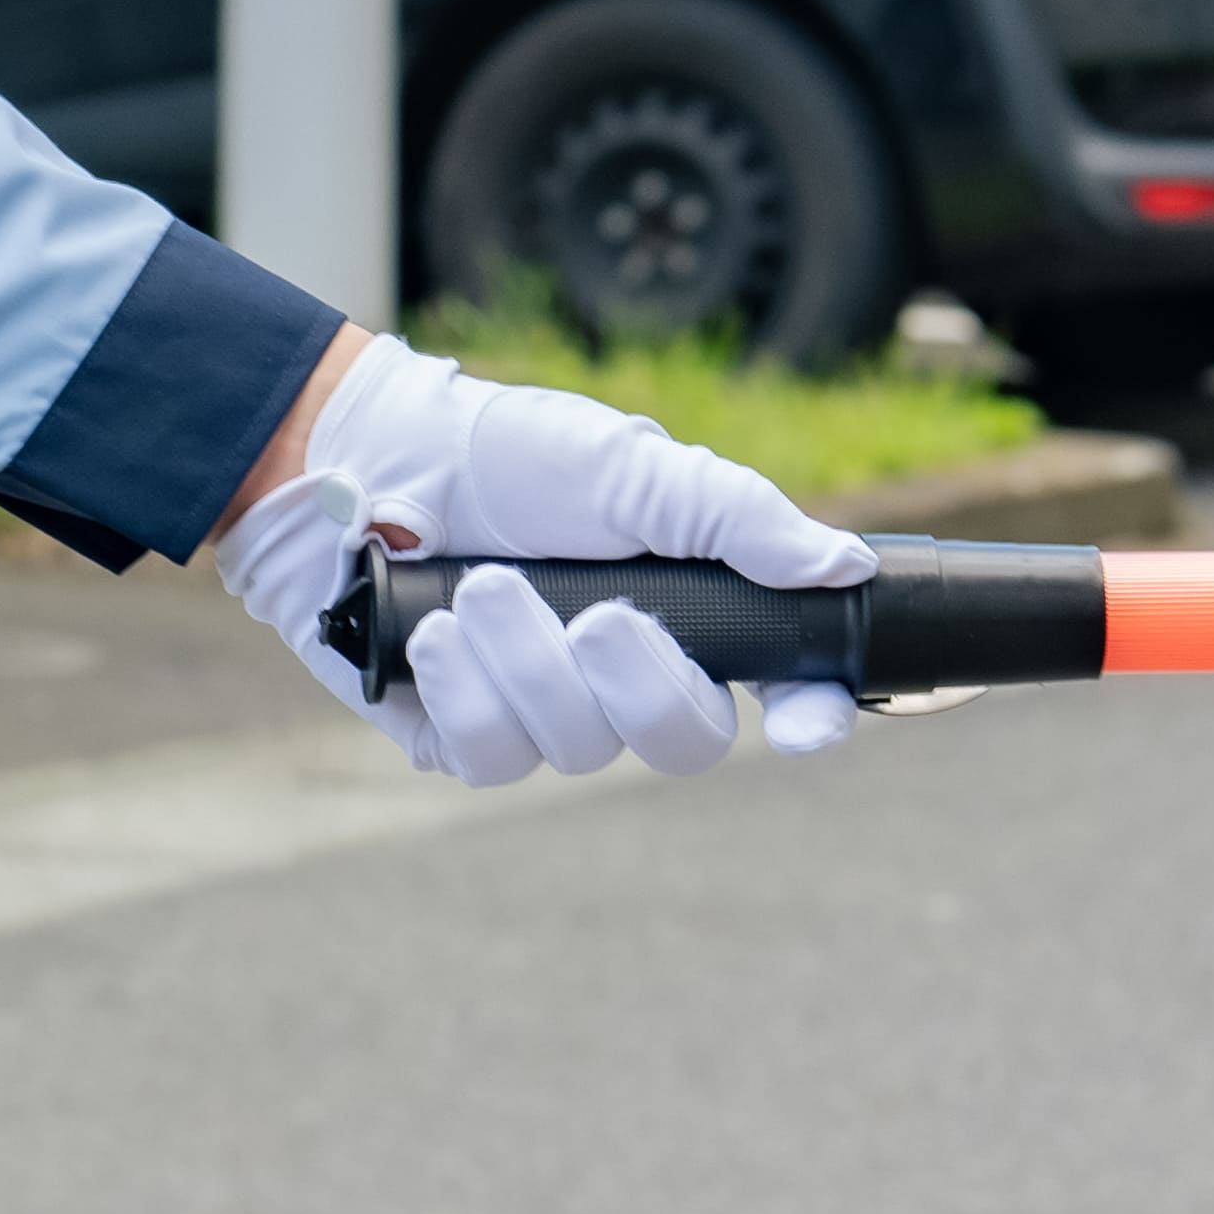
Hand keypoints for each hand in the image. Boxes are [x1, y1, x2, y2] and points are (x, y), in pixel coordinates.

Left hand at [210, 336, 875, 785]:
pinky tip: (437, 631)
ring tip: (482, 585)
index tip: (800, 729)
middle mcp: (626, 679)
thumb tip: (843, 565)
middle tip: (596, 614)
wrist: (370, 460)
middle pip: (682, 743)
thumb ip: (736, 519)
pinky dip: (464, 688)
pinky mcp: (464, 737)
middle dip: (637, 682)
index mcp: (690, 613)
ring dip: (525, 661)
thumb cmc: (509, 455)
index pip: (780, 688)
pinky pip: (487, 758)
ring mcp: (547, 716)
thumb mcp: (631, 465)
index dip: (808, 717)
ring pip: (575, 750)